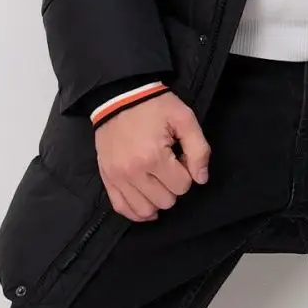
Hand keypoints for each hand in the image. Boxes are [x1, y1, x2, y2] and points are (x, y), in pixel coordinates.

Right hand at [95, 90, 210, 221]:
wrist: (119, 96)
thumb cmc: (154, 106)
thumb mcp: (184, 118)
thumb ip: (199, 149)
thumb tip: (201, 179)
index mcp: (154, 156)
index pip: (183, 185)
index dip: (187, 171)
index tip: (180, 155)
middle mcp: (133, 172)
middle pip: (166, 201)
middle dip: (173, 185)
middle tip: (169, 164)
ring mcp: (117, 178)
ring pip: (145, 210)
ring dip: (157, 199)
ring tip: (157, 179)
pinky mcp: (107, 178)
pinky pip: (122, 208)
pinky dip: (136, 211)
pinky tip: (146, 202)